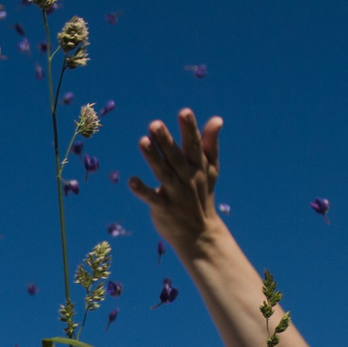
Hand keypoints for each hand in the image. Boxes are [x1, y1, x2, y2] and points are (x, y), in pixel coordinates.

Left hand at [129, 108, 225, 256]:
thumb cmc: (202, 195)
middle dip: (166, 140)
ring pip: (163, 173)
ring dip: (153, 158)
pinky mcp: (163, 208)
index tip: (184, 112)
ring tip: (142, 141)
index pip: (194, 145)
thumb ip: (210, 144)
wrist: (200, 234)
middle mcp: (187, 177)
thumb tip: (216, 119)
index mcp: (198, 166)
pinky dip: (142, 190)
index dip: (190, 129)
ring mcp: (175, 193)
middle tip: (154, 124)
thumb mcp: (210, 169)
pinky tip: (131, 181)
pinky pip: (151, 198)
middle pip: (175, 156)